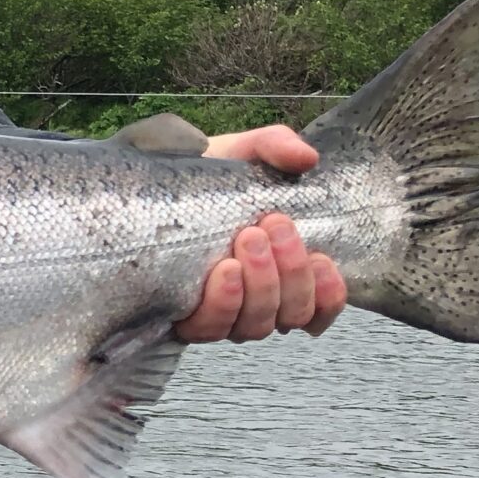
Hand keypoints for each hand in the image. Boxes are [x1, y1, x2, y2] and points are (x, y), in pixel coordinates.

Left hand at [173, 125, 349, 340]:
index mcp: (283, 270)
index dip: (330, 293)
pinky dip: (225, 302)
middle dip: (291, 272)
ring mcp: (222, 314)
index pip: (322, 305)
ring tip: (247, 238)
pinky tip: (225, 271)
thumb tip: (306, 157)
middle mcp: (258, 300)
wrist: (148, 187)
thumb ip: (276, 148)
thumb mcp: (242, 153)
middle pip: (292, 314)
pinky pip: (212, 329)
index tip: (321, 258)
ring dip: (261, 283)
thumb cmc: (207, 178)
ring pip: (258, 325)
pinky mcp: (184, 319)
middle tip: (273, 225)